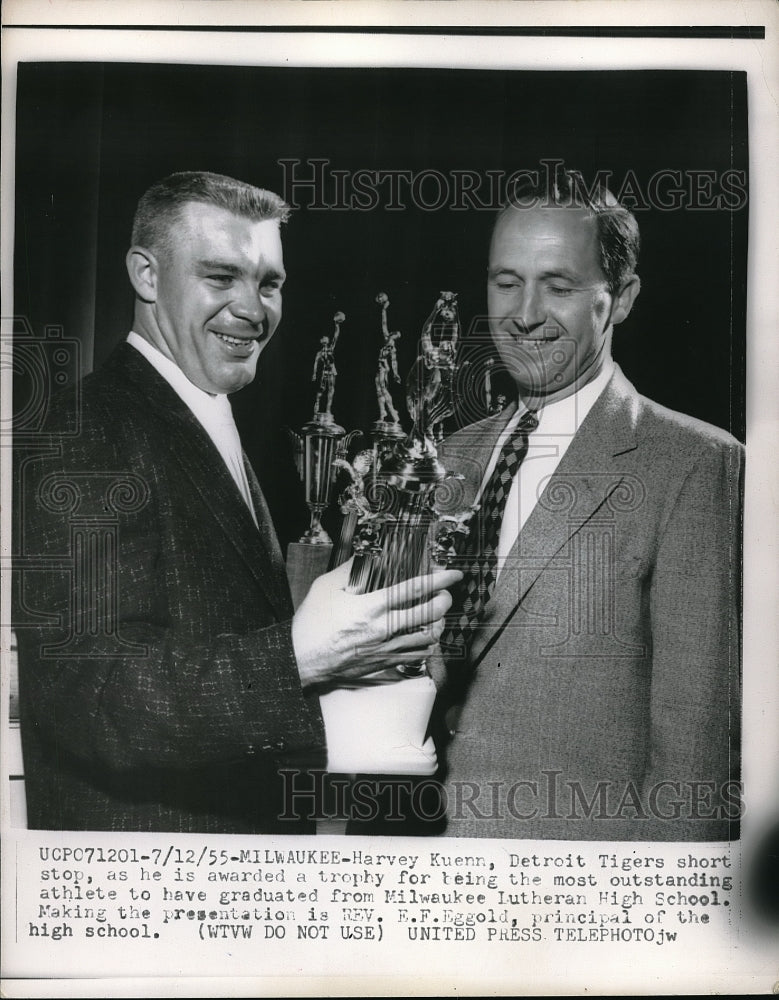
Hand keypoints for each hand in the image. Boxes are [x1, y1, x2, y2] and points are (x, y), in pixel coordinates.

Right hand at [291, 560, 461, 687]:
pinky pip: (417, 657)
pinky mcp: (384, 665)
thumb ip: (350, 569)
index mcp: (371, 606)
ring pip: (429, 638)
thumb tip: (366, 556)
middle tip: (446, 594)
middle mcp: (383, 628)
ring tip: (438, 615)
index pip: (414, 589)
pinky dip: (427, 645)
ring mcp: (386, 649)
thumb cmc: (311, 624)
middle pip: (429, 614)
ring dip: (439, 623)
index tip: (453, 574)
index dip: (439, 580)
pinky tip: (424, 637)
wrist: (301, 659)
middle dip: (445, 601)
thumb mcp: (326, 587)